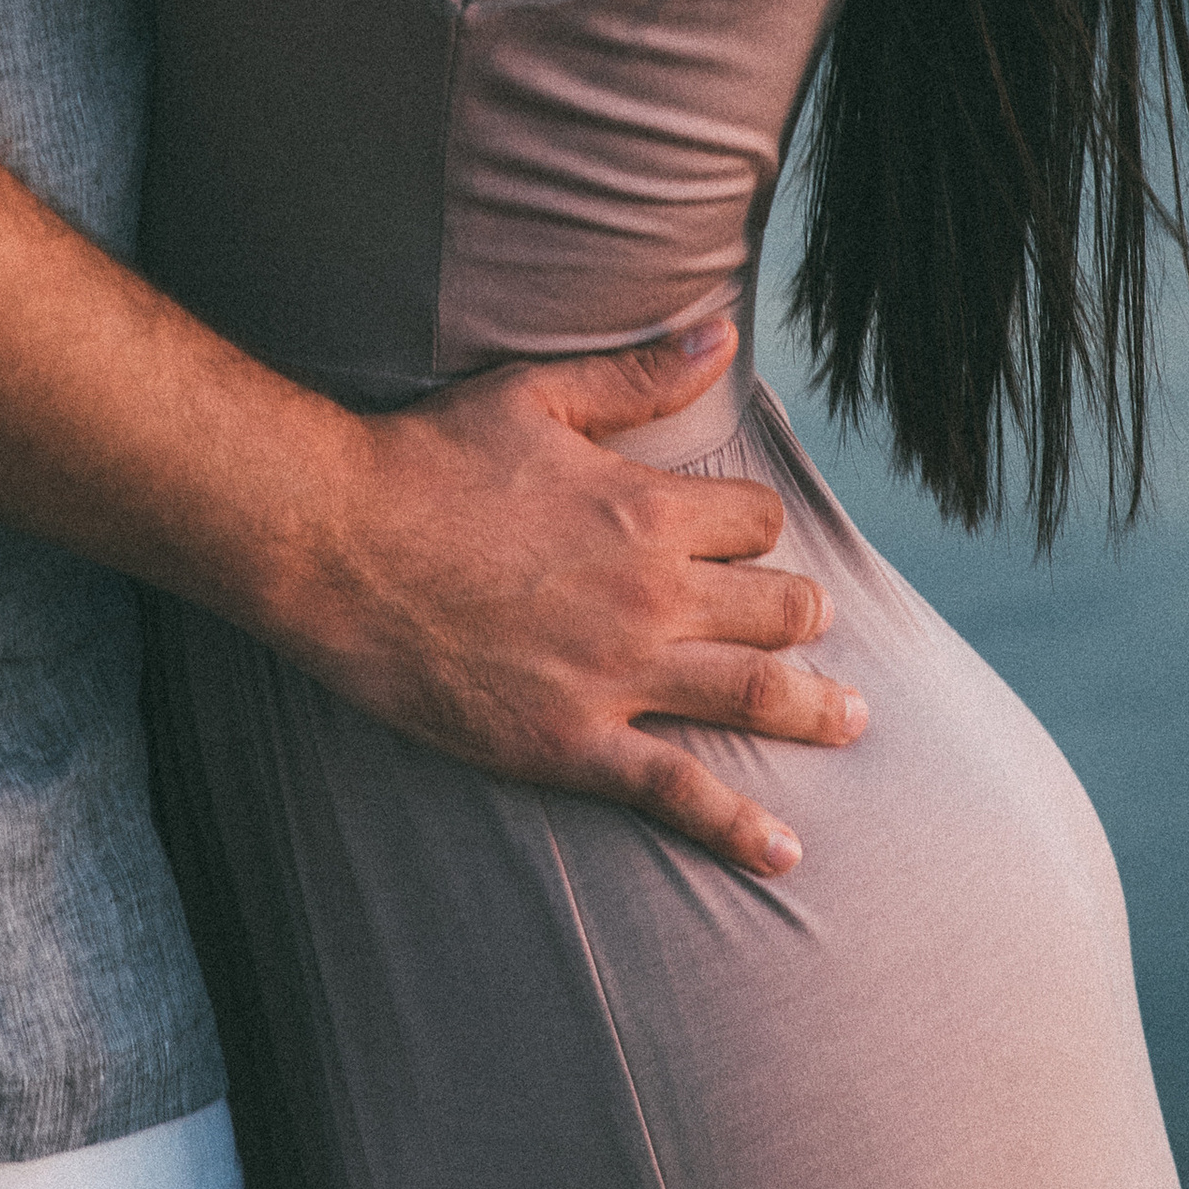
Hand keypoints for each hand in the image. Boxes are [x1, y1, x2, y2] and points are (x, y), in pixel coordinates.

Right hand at [306, 323, 865, 878]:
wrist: (337, 541)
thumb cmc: (428, 459)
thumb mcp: (539, 397)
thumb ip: (639, 376)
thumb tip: (721, 336)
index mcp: (647, 510)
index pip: (758, 523)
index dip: (758, 528)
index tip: (742, 541)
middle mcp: (652, 597)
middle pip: (780, 611)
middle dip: (804, 615)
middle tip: (810, 626)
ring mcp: (617, 677)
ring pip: (756, 696)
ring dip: (816, 710)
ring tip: (850, 721)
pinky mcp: (572, 743)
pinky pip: (676, 793)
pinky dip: (738, 826)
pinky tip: (783, 852)